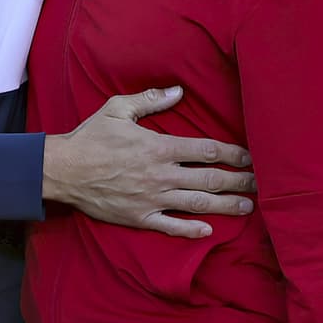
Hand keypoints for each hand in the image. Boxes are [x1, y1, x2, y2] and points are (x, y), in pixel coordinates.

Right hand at [43, 86, 255, 238]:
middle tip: (260, 183)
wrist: (62, 170)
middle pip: (210, 179)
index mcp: (159, 147)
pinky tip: (208, 231)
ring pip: (198, 204)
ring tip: (247, 206)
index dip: (232, 153)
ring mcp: (152, 199)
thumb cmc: (90, 137)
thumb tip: (178, 91)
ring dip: (226, 205)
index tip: (249, 156)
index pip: (206, 151)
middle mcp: (161, 175)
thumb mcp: (117, 109)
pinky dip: (191, 230)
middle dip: (238, 180)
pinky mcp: (140, 217)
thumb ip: (150, 100)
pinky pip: (171, 226)